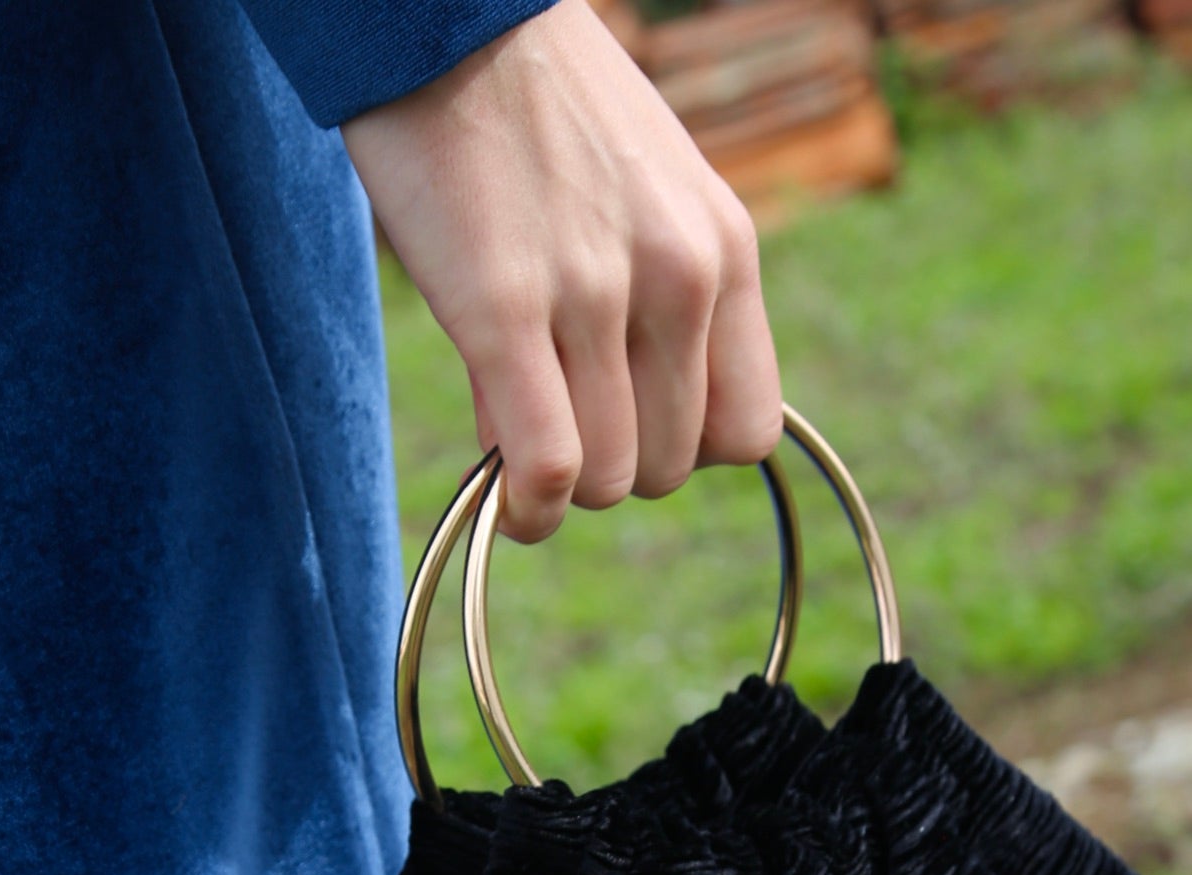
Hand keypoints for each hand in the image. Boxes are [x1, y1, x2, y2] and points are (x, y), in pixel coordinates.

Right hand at [342, 0, 782, 542]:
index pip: (745, 433)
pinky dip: (527, 508)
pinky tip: (507, 503)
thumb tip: (610, 429)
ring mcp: (595, 295)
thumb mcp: (642, 194)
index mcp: (725, 250)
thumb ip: (651, 304)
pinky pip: (547, 465)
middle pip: (668, 468)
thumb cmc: (538, 108)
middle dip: (610, 468)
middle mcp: (677, 278)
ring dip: (561, 489)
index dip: (681, 450)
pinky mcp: (504, 310)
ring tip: (517, 437)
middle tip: (556, 423)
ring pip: (608, 479)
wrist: (446, 15)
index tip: (627, 424)